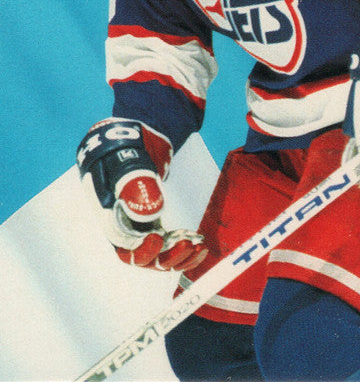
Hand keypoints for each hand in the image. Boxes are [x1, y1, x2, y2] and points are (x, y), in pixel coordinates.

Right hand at [77, 118, 206, 270]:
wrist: (127, 146)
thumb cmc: (122, 154)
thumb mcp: (126, 163)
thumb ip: (134, 184)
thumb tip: (147, 212)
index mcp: (113, 222)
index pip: (126, 250)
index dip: (143, 250)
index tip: (159, 237)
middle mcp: (127, 233)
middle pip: (146, 260)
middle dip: (168, 256)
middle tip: (188, 243)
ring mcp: (142, 232)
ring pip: (160, 258)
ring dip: (180, 256)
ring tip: (199, 246)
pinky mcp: (156, 227)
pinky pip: (170, 249)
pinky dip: (186, 251)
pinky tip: (201, 246)